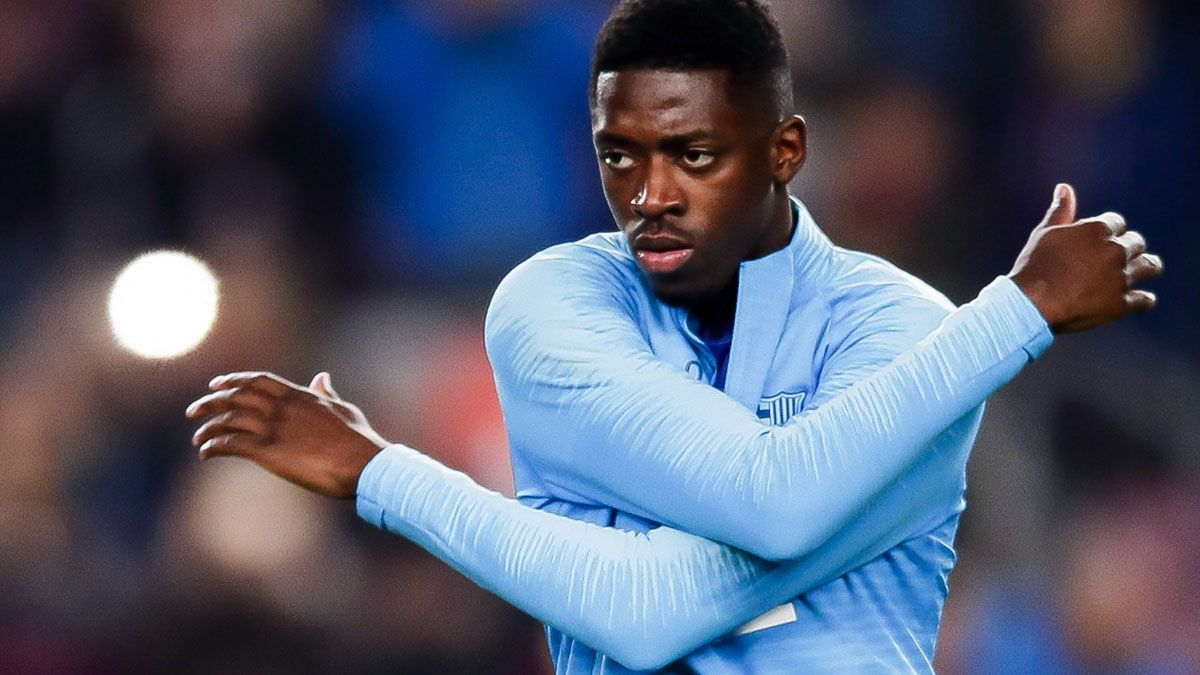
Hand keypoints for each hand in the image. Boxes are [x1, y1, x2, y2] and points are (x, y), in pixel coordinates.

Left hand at [185, 371, 387, 498]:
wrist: (362, 464)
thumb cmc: (359, 440)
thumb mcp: (343, 409)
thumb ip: (327, 393)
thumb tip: (323, 377)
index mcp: (299, 395)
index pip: (257, 380)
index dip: (233, 380)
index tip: (215, 384)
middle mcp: (282, 408)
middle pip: (236, 397)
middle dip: (211, 402)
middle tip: (194, 411)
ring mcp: (274, 428)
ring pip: (228, 420)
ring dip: (208, 428)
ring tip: (198, 439)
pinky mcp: (268, 452)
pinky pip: (230, 444)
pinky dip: (214, 447)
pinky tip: (206, 453)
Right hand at [1008, 183, 1162, 332]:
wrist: (1032, 304)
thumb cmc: (1035, 267)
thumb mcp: (1045, 234)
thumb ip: (1061, 211)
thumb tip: (1064, 188)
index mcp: (1098, 230)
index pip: (1116, 222)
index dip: (1109, 229)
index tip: (1101, 239)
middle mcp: (1115, 251)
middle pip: (1136, 242)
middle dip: (1128, 247)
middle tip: (1117, 256)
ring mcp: (1120, 278)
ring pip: (1150, 266)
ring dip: (1146, 266)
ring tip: (1140, 270)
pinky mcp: (1121, 304)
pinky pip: (1145, 300)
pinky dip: (1143, 299)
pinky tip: (1139, 299)